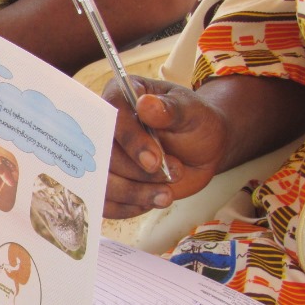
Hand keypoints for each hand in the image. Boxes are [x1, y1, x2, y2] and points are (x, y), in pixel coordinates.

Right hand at [103, 77, 230, 218]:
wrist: (202, 148)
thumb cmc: (196, 122)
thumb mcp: (192, 111)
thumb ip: (170, 109)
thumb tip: (145, 105)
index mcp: (120, 96)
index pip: (111, 117)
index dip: (130, 140)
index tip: (154, 160)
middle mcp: (104, 126)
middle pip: (103, 155)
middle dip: (137, 172)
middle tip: (174, 173)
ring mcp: (104, 157)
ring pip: (102, 183)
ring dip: (134, 194)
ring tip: (166, 195)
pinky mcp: (108, 182)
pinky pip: (105, 204)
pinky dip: (129, 207)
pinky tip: (153, 201)